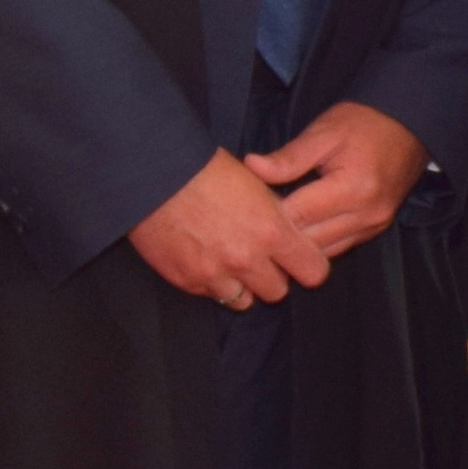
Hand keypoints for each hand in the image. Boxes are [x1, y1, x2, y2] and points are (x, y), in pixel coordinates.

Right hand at [132, 151, 326, 306]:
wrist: (154, 173)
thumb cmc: (205, 168)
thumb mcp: (255, 184)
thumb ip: (275, 215)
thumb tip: (286, 230)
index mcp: (271, 231)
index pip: (313, 272)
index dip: (307, 265)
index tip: (298, 258)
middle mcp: (247, 259)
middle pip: (278, 291)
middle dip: (271, 276)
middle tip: (258, 258)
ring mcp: (215, 274)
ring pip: (244, 300)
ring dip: (241, 285)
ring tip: (228, 261)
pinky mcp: (187, 280)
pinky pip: (211, 294)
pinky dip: (211, 282)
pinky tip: (203, 258)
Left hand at [245, 102, 426, 260]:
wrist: (410, 125)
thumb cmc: (365, 123)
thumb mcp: (324, 132)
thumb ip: (289, 156)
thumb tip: (251, 167)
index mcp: (351, 189)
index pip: (297, 215)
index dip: (268, 213)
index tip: (246, 206)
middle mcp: (366, 215)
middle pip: (309, 241)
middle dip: (280, 233)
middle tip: (253, 220)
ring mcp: (373, 226)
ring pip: (323, 251)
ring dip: (298, 243)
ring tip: (273, 228)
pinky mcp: (375, 229)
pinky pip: (338, 247)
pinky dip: (316, 242)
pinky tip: (298, 231)